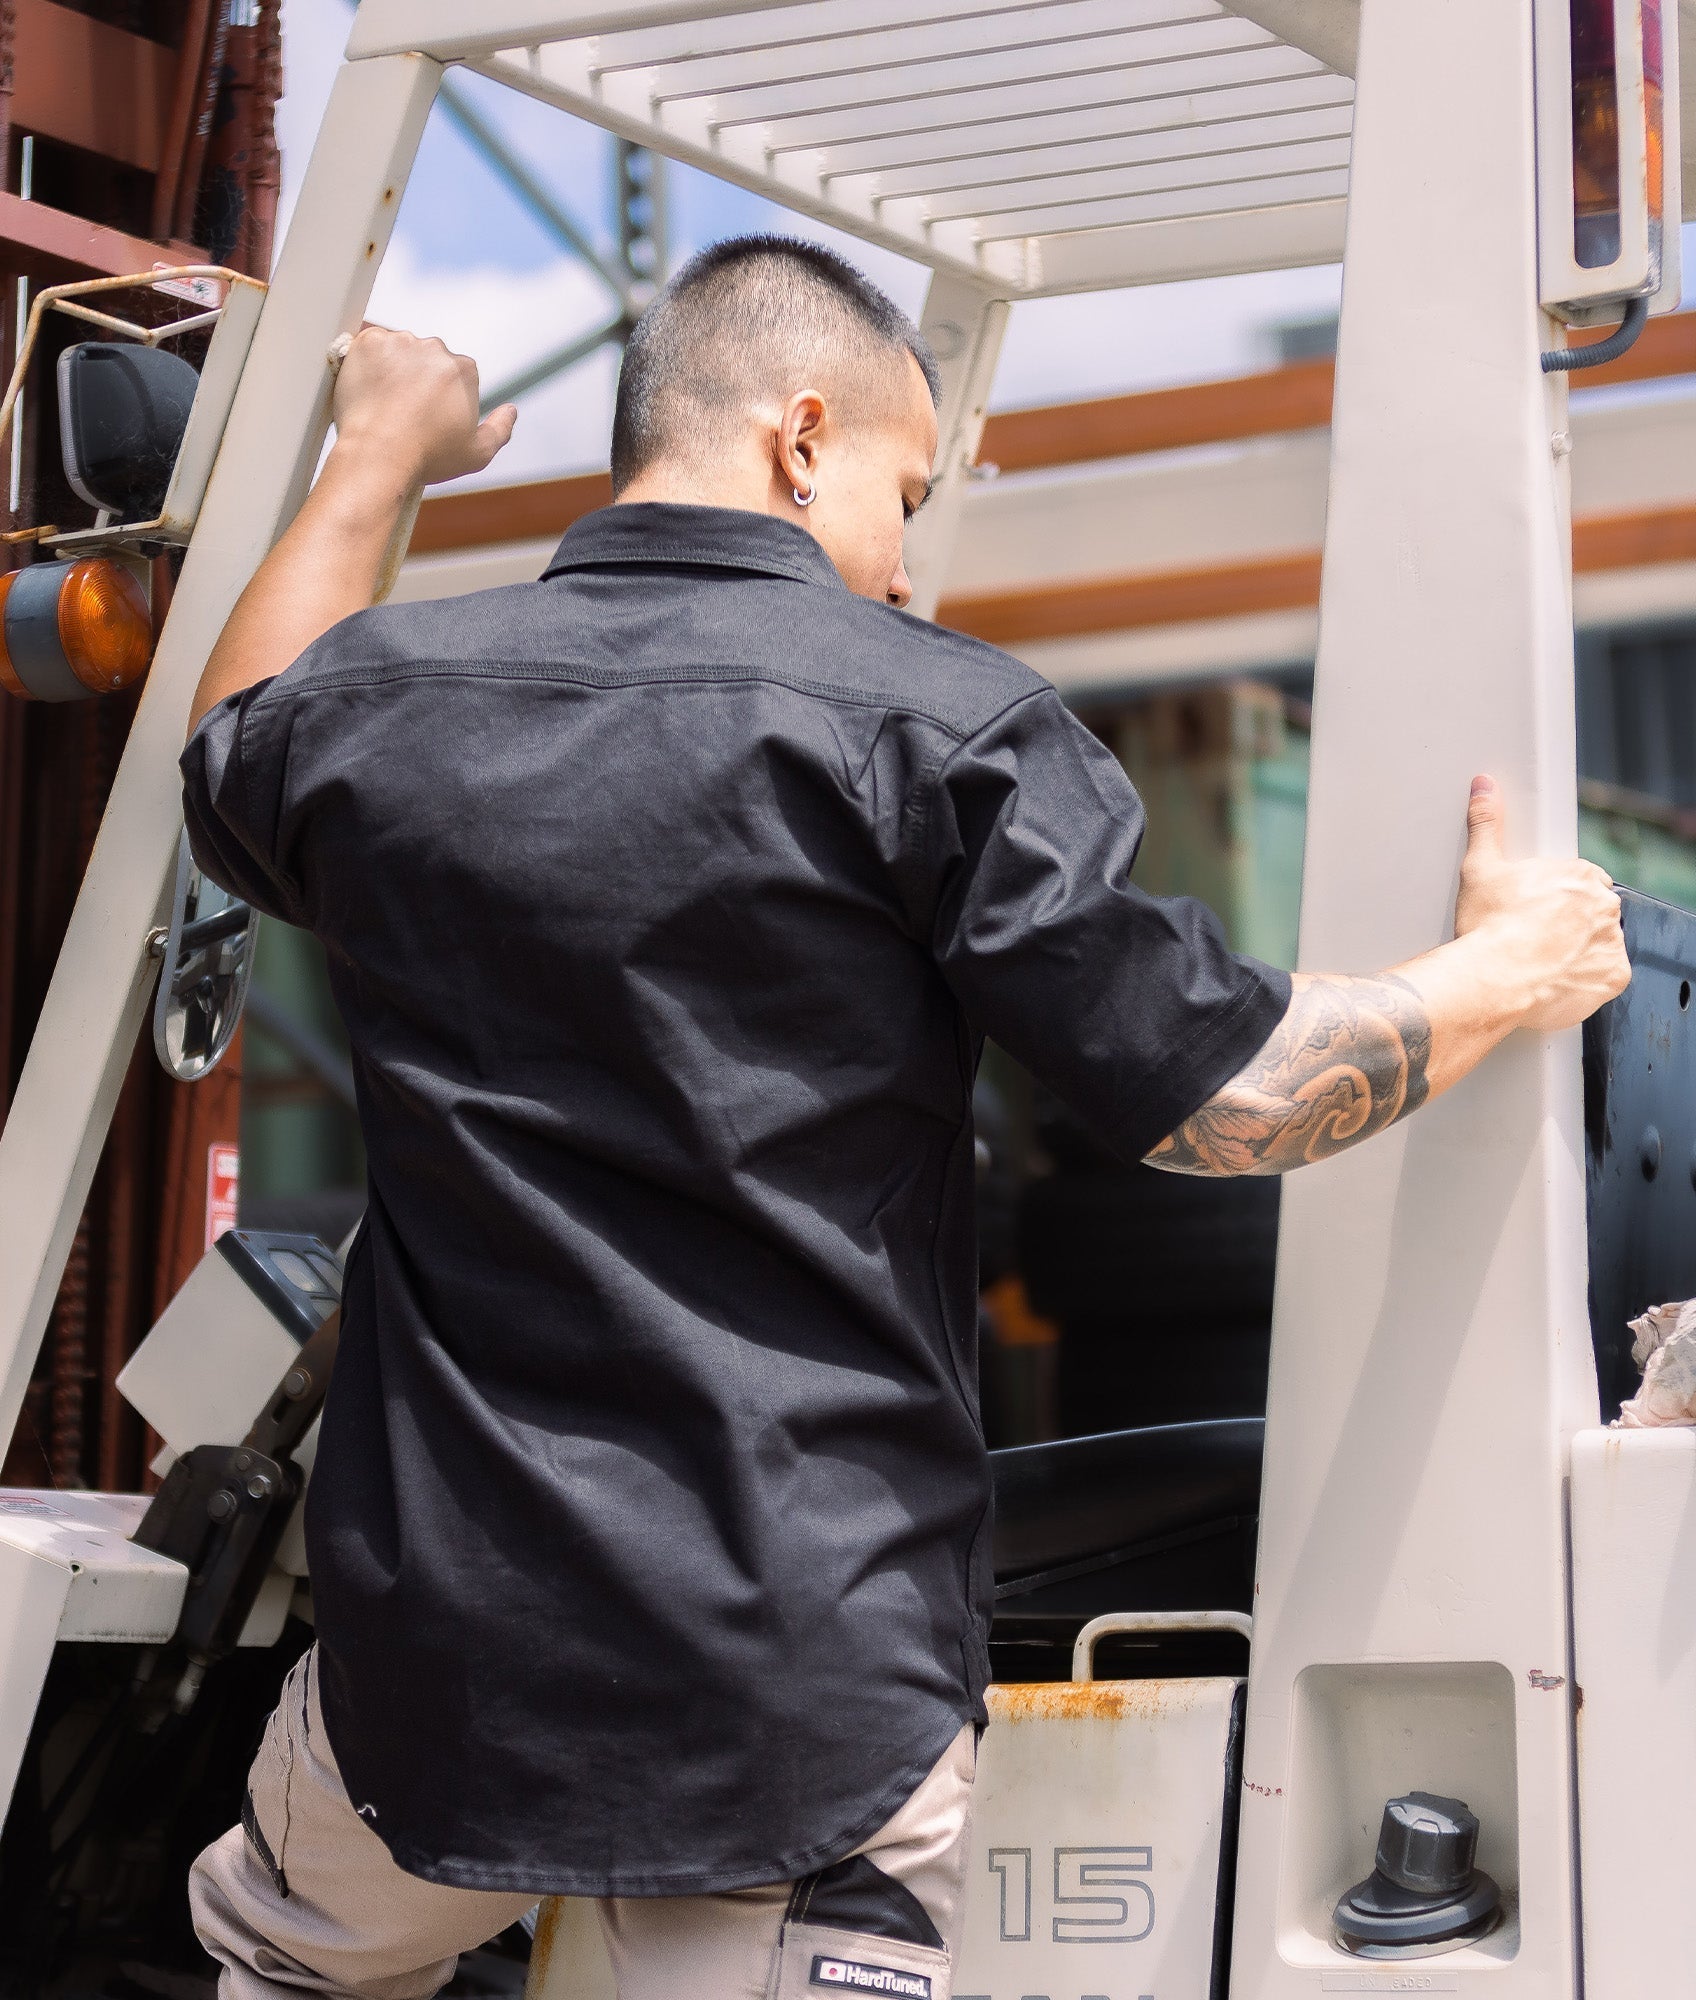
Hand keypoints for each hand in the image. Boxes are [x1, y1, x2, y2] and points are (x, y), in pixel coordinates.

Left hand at [330, 325, 515, 486]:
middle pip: (426, 358)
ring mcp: (399, 342)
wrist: (379, 454)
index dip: (442, 396)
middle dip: (417, 377)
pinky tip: (366, 388)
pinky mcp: (367, 342)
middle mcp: (435, 348)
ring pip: (396, 350)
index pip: (455, 373)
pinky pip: (367, 345)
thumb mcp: (477, 453)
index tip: (429, 414)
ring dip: (391, 368)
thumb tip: (511, 411)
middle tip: (403, 409)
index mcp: (464, 370)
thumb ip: (501, 429)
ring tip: (383, 402)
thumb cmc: (427, 457)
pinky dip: (365, 362)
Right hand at [1453, 774, 1628, 1030]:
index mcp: (1578, 874)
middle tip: (1534, 935)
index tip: (1537, 909)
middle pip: (1593, 910)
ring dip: (1579, 949)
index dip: (1557, 896)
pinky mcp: (1613, 976)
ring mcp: (1612, 941)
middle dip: (1570, 921)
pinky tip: (1556, 978)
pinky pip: (1606, 974)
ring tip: (1540, 960)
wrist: (1493, 980)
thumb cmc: (1488, 927)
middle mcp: (1603, 904)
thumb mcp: (1480, 869)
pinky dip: (1587, 978)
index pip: (1581, 879)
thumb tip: (1484, 787)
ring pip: (1600, 942)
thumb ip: (1486, 824)